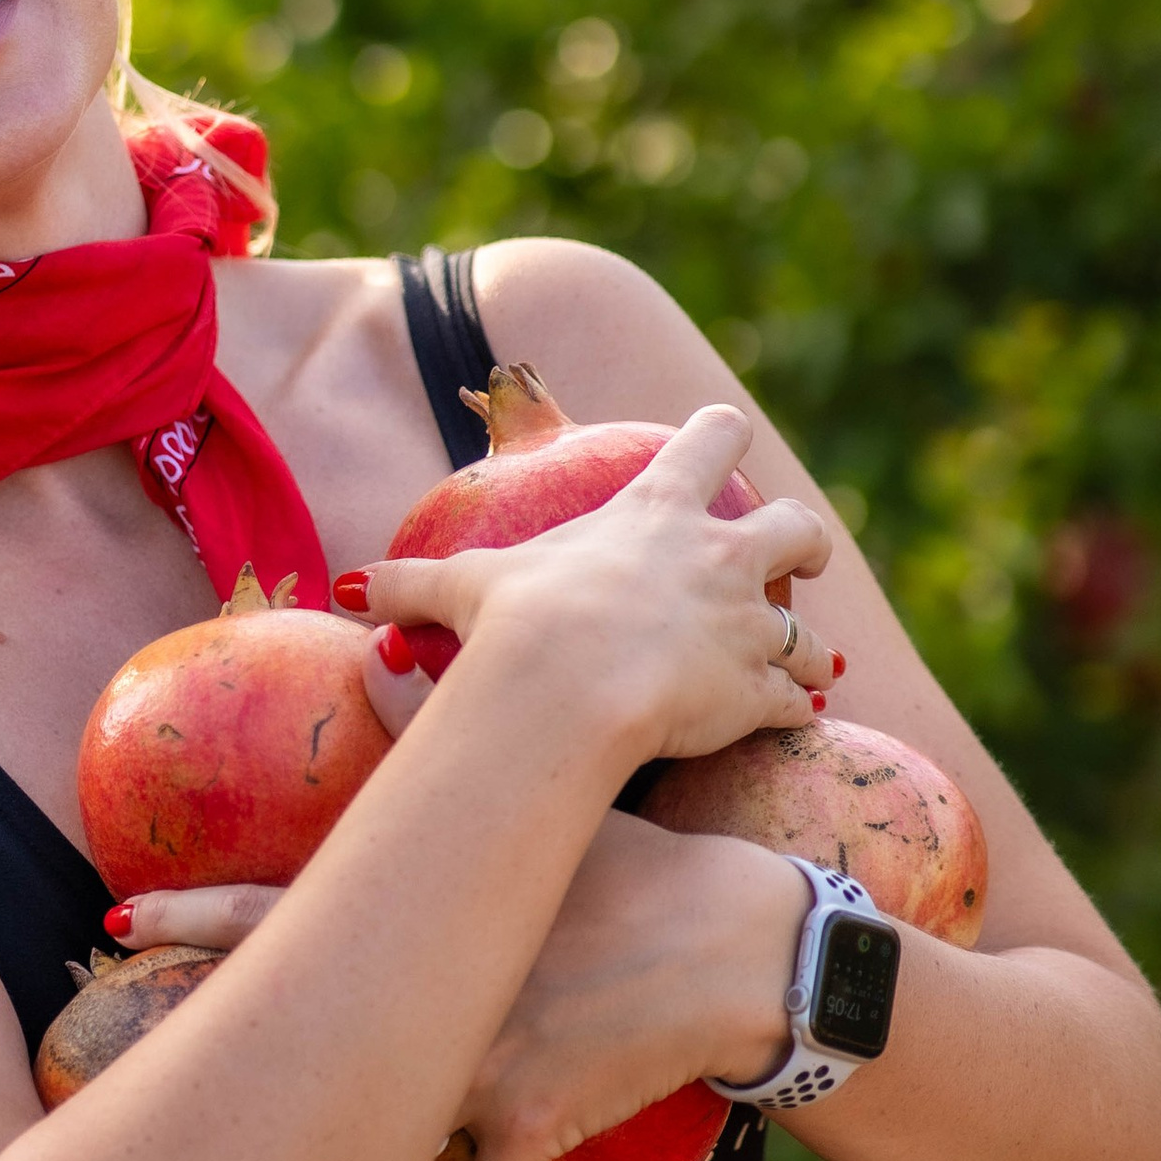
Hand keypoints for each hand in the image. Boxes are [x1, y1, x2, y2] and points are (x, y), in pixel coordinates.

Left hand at [108, 810, 812, 1160]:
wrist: (735, 944)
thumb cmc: (636, 865)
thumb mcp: (540, 802)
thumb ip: (443, 741)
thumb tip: (383, 651)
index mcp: (424, 917)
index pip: (275, 912)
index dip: (188, 917)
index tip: (115, 919)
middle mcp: (434, 997)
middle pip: (297, 1027)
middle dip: (212, 1038)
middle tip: (141, 1057)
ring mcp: (478, 1066)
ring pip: (378, 1136)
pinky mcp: (536, 1123)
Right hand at [357, 406, 834, 767]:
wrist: (569, 686)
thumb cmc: (519, 622)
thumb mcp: (463, 587)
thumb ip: (413, 584)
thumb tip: (348, 588)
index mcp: (658, 513)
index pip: (711, 439)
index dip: (721, 437)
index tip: (725, 443)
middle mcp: (721, 559)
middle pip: (800, 526)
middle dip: (806, 543)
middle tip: (800, 560)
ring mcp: (748, 625)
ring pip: (811, 629)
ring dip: (812, 648)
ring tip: (811, 667)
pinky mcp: (759, 689)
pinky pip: (794, 701)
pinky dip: (792, 710)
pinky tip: (788, 723)